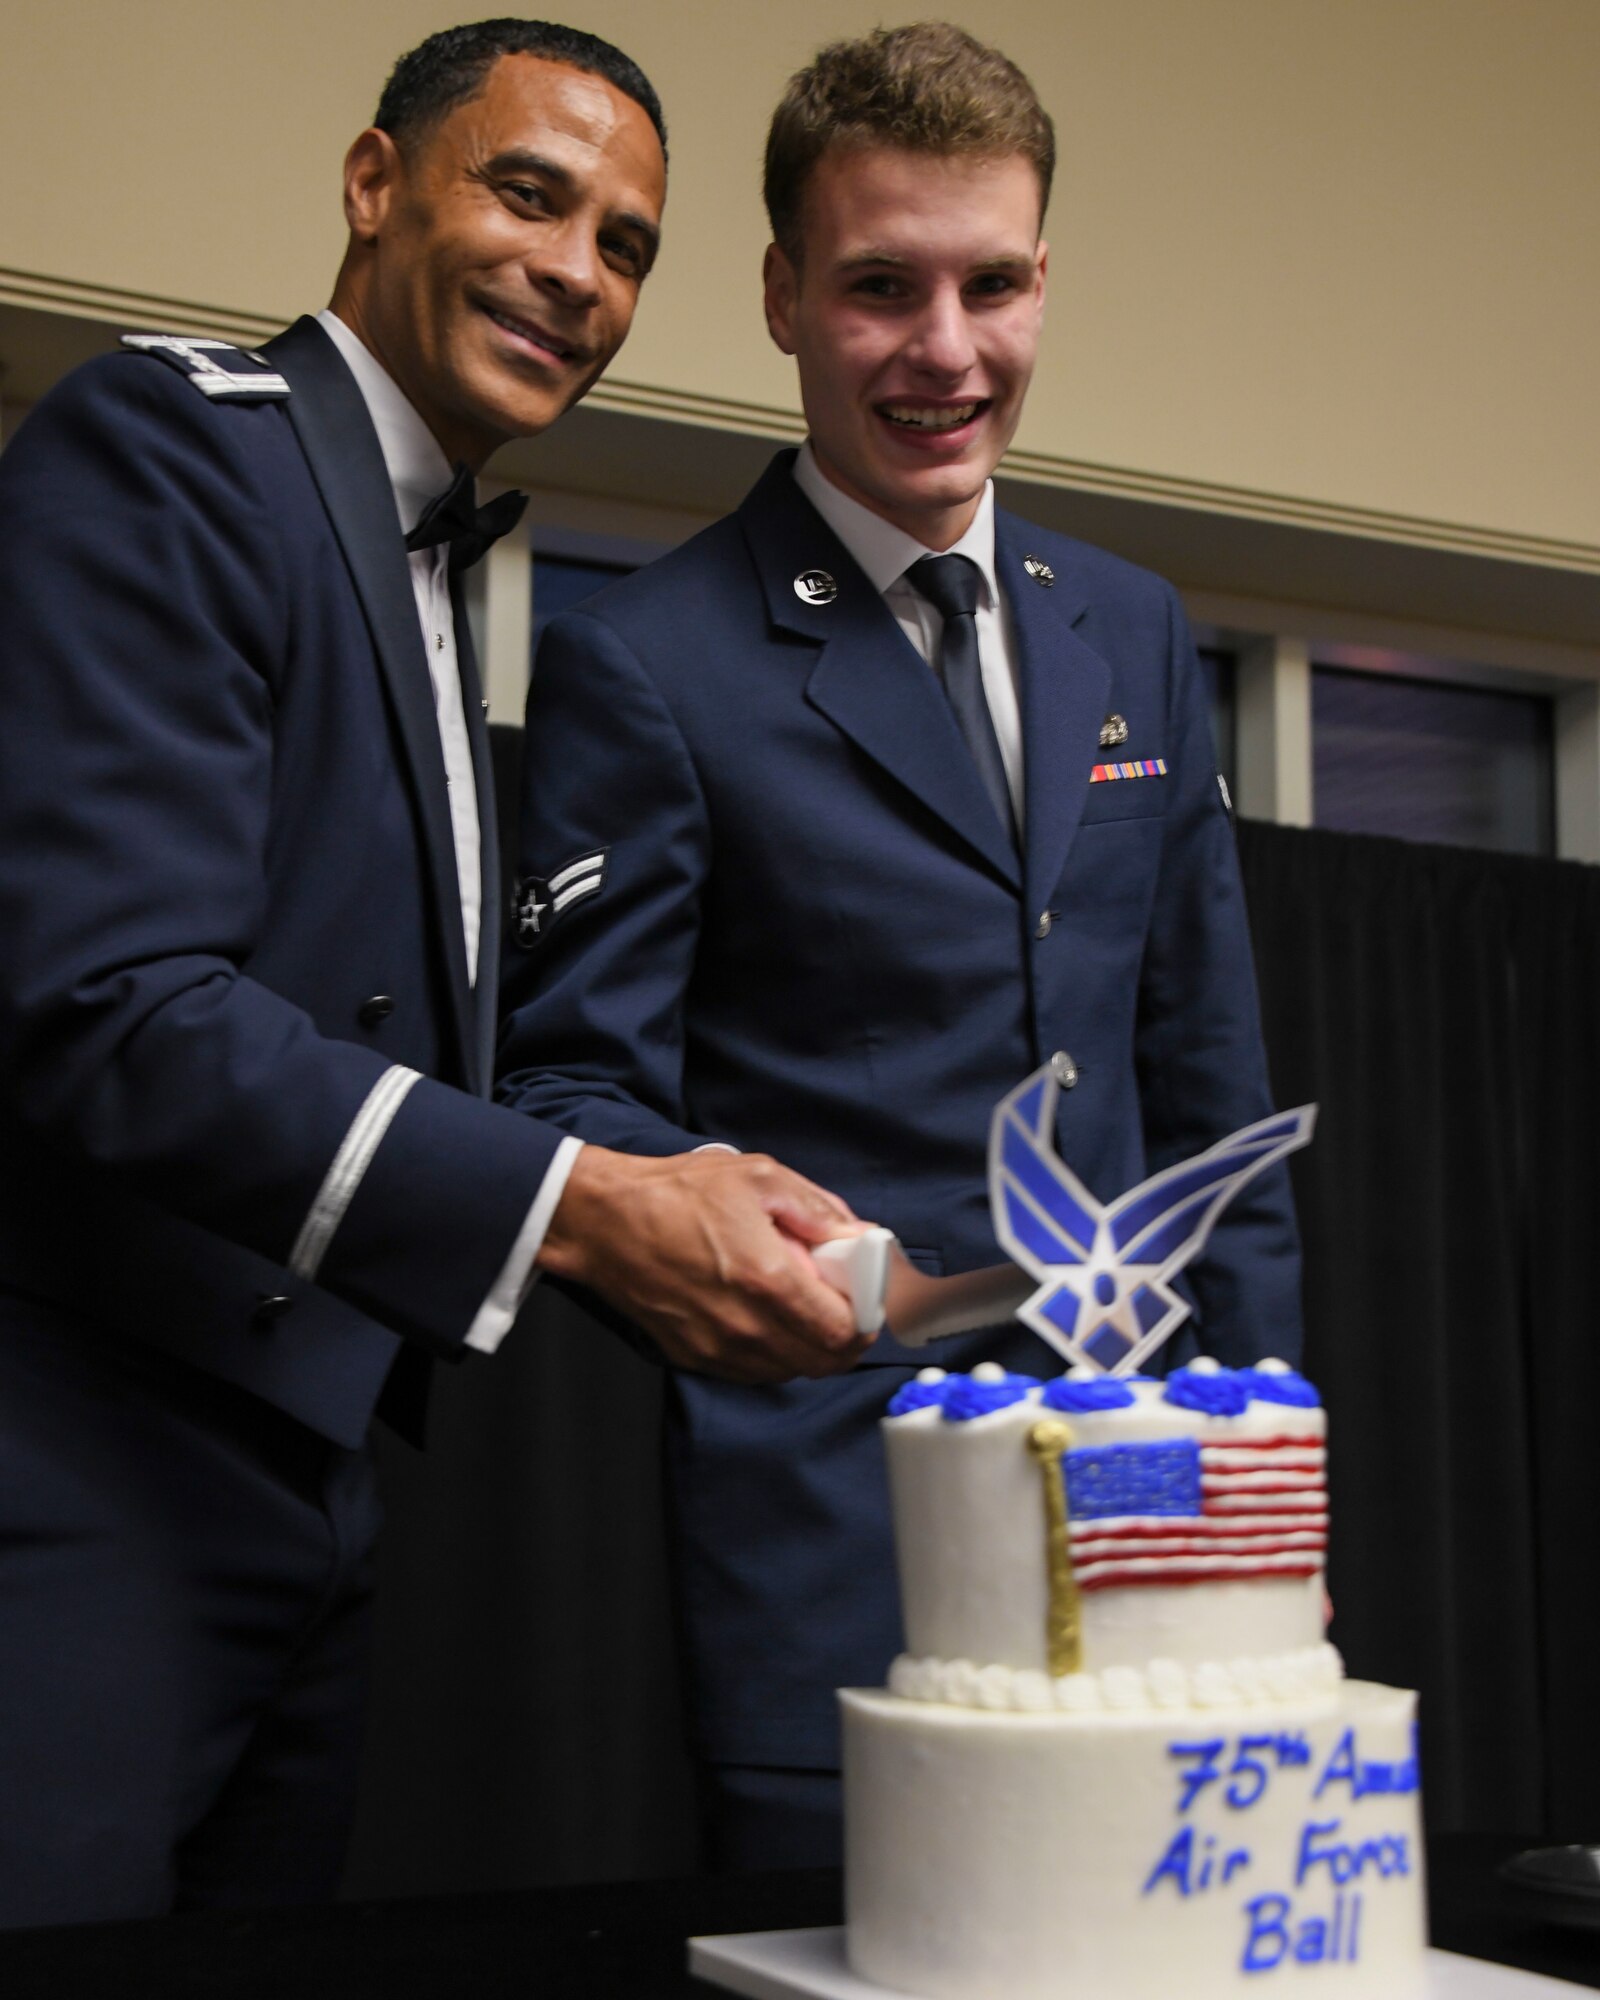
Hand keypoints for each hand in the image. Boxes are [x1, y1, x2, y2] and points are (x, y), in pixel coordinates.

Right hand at [536, 1145, 873, 1382]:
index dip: (867, 1320)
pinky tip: (767, 1316)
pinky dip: (773, 1352)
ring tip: (801, 1306)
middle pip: (823, 1362)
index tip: (866, 1299)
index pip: (843, 1332)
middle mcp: (745, 1325)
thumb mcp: (760, 1178)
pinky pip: (754, 1371)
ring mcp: (718, 1347)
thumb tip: (862, 1235)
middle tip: (842, 1304)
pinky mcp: (695, 1356)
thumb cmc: (676, 1194)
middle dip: (845, 1337)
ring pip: (790, 1371)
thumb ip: (819, 1210)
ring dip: (808, 1346)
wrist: (604, 1222)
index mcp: (767, 1279)